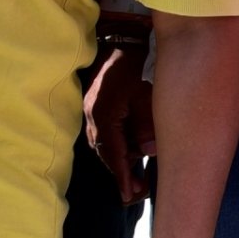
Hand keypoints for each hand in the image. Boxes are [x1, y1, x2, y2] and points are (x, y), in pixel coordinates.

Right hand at [85, 47, 154, 204]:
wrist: (119, 40)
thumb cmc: (134, 65)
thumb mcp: (144, 94)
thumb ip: (145, 124)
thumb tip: (147, 152)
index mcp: (104, 117)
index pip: (114, 156)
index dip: (123, 178)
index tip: (131, 197)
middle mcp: (93, 119)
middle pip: (108, 155)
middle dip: (123, 173)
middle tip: (141, 189)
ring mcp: (92, 114)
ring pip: (107, 146)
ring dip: (122, 158)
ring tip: (140, 171)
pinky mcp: (95, 109)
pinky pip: (106, 135)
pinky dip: (118, 145)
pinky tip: (131, 149)